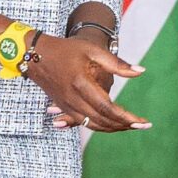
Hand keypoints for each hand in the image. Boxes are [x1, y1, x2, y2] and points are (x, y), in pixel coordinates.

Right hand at [27, 33, 147, 130]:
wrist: (34, 54)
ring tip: (131, 126)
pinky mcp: (63, 107)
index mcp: (81, 83)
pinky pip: (83, 123)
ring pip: (92, 125)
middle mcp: (73, 98)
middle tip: (143, 125)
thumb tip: (141, 71)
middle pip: (102, 120)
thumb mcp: (92, 51)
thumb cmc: (66, 49)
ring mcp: (66, 105)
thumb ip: (117, 63)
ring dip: (113, 128)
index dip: (126, 117)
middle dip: (124, 125)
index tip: (143, 121)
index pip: (107, 107)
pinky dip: (99, 126)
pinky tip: (112, 126)